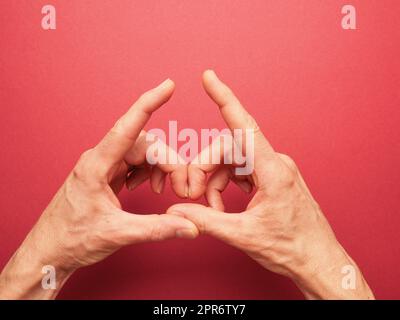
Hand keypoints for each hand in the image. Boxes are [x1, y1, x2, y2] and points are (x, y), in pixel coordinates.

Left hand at [0, 79, 197, 298]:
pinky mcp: (106, 176)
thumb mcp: (117, 233)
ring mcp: (103, 167)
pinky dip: (147, 173)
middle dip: (169, 162)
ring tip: (161, 191)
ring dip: (159, 168)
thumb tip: (189, 226)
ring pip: (142, 153)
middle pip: (145, 145)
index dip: (149, 103)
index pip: (128, 127)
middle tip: (182, 188)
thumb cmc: (71, 239)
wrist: (50, 250)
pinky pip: (134, 163)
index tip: (168, 86)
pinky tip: (145, 187)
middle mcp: (100, 160)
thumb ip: (156, 229)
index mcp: (97, 165)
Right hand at [168, 70, 373, 298]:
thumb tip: (177, 210)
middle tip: (191, 195)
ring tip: (213, 208)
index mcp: (273, 171)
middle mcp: (275, 163)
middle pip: (228, 149)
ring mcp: (275, 169)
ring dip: (215, 180)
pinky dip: (227, 184)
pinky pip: (242, 170)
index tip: (209, 77)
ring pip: (233, 160)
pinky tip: (224, 204)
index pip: (244, 126)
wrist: (317, 260)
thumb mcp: (243, 235)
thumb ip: (206, 219)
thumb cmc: (291, 248)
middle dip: (205, 168)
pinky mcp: (273, 177)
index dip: (225, 98)